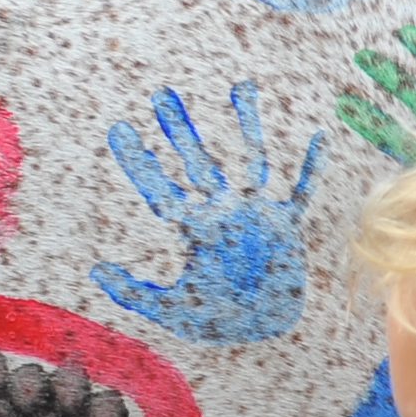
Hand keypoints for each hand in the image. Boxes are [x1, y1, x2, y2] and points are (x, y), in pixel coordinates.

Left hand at [90, 82, 319, 345]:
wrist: (261, 329)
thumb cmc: (216, 318)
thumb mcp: (168, 308)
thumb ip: (133, 292)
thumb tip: (96, 271)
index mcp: (194, 229)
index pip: (161, 189)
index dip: (140, 161)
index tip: (119, 130)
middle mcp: (223, 212)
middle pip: (198, 161)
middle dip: (179, 129)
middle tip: (160, 94)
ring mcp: (256, 214)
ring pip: (251, 159)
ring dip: (248, 124)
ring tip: (242, 87)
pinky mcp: (286, 225)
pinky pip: (302, 190)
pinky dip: (311, 166)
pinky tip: (319, 137)